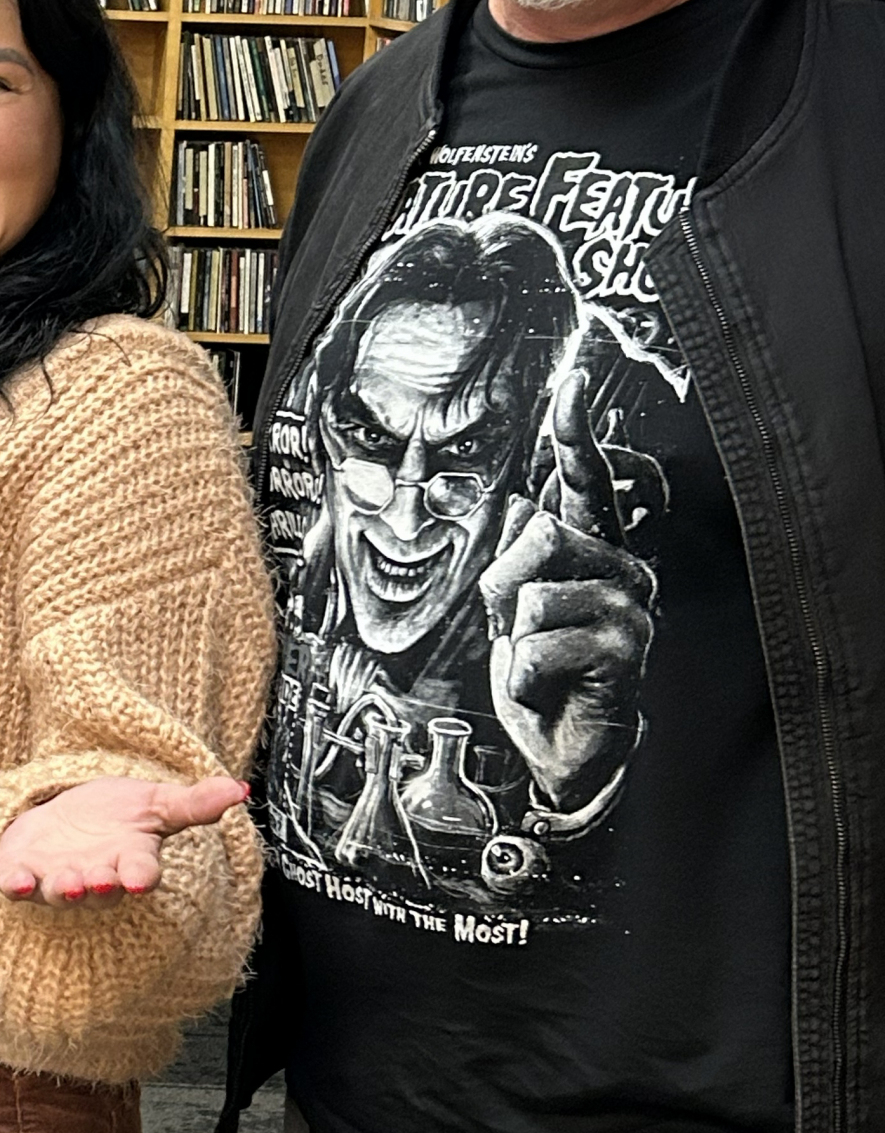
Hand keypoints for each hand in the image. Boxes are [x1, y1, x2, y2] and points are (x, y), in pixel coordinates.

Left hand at [0, 773, 247, 905]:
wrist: (68, 818)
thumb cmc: (118, 816)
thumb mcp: (156, 802)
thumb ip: (195, 802)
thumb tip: (240, 789)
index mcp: (130, 863)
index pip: (140, 874)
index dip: (140, 878)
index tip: (140, 881)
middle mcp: (95, 878)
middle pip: (100, 891)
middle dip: (99, 887)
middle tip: (98, 881)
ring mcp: (58, 879)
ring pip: (61, 893)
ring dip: (63, 889)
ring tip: (67, 881)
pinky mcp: (22, 874)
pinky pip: (17, 885)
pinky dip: (16, 885)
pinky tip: (15, 882)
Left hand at [478, 369, 652, 811]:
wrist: (562, 747)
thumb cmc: (541, 675)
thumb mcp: (512, 610)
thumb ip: (514, 559)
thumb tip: (517, 505)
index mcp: (593, 553)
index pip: (586, 484)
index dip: (576, 435)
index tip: (571, 386)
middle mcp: (621, 571)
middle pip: (539, 535)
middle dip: (505, 585)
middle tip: (517, 629)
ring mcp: (628, 611)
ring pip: (534, 595)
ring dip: (514, 639)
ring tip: (537, 663)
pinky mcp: (624, 652)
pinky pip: (541, 645)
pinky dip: (525, 674)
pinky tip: (547, 687)